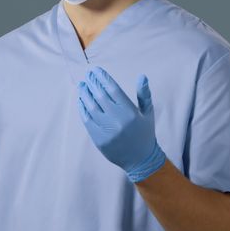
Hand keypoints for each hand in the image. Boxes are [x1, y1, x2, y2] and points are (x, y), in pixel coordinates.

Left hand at [76, 66, 165, 182]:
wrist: (140, 159)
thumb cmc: (144, 132)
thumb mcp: (148, 113)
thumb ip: (144, 94)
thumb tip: (142, 76)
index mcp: (130, 112)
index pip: (113, 89)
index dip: (103, 78)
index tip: (96, 70)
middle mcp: (118, 121)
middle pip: (100, 96)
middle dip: (93, 83)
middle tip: (88, 75)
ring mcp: (107, 131)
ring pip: (91, 107)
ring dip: (85, 94)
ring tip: (82, 86)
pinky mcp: (99, 139)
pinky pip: (87, 120)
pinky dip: (83, 108)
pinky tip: (81, 100)